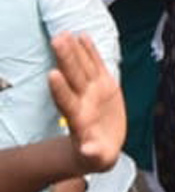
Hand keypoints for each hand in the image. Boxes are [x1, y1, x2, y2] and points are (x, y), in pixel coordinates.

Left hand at [47, 32, 125, 174]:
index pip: (67, 102)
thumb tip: (88, 151)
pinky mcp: (104, 85)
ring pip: (82, 68)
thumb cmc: (97, 156)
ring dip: (74, 51)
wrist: (102, 147)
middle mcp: (83, 101)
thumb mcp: (97, 158)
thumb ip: (93, 153)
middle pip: (73, 77)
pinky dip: (90, 52)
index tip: (52, 74)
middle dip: (65, 59)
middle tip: (57, 40)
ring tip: (65, 33)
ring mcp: (92, 92)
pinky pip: (96, 65)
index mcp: (79, 120)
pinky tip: (83, 37)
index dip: (60, 89)